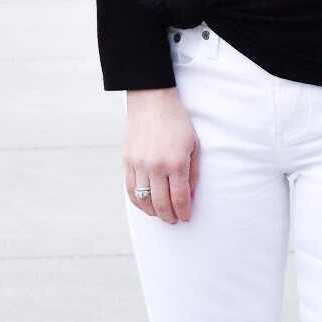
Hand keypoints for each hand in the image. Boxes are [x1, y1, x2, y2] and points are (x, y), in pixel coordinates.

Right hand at [125, 87, 199, 223]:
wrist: (151, 101)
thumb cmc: (177, 122)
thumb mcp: (193, 145)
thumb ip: (193, 173)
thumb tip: (189, 196)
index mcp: (176, 162)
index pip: (179, 198)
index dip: (183, 212)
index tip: (186, 217)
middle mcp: (156, 166)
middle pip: (161, 204)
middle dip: (169, 216)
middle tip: (174, 220)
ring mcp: (139, 164)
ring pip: (144, 200)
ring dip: (153, 212)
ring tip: (160, 214)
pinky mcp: (127, 161)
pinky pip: (130, 189)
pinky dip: (138, 202)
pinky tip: (145, 205)